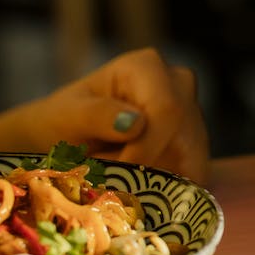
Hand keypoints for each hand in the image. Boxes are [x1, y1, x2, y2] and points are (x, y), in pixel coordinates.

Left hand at [0, 49, 210, 179]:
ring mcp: (190, 112)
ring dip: (158, 180)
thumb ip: (96, 116)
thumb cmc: (61, 122)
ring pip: (193, 158)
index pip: (167, 110)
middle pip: (187, 136)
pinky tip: (138, 186)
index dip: (148, 148)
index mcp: (146, 67)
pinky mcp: (193, 142)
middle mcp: (177, 84)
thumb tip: (135, 123)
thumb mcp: (67, 117)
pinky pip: (193, 172)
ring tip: (120, 178)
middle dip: (153, 168)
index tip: (120, 173)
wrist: (63, 138)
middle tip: (115, 180)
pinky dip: (166, 187)